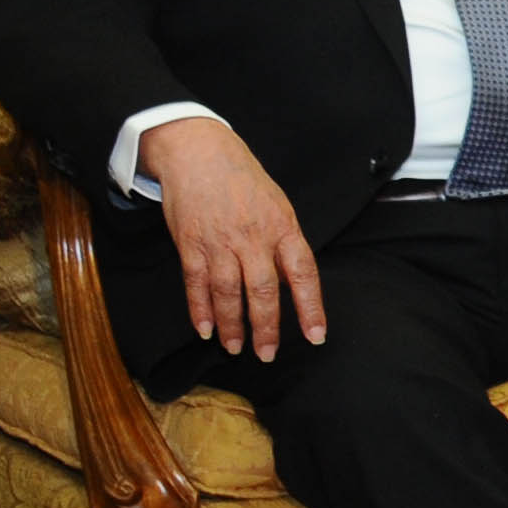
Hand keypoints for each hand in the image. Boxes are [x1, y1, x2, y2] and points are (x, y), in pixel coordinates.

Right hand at [141, 117, 324, 360]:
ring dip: (231, 325)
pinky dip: (199, 309)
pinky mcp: (190, 243)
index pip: (303, 274)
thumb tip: (290, 282)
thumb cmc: (244, 180)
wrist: (199, 152)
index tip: (316, 336)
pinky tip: (204, 329)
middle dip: (266, 328)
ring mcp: (220, 242)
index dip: (311, 308)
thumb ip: (284, 243)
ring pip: (228, 293)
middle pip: (263, 290)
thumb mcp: (277, 205)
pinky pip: (196, 283)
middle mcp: (253, 237)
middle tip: (266, 355)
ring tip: (235, 348)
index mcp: (283, 227)